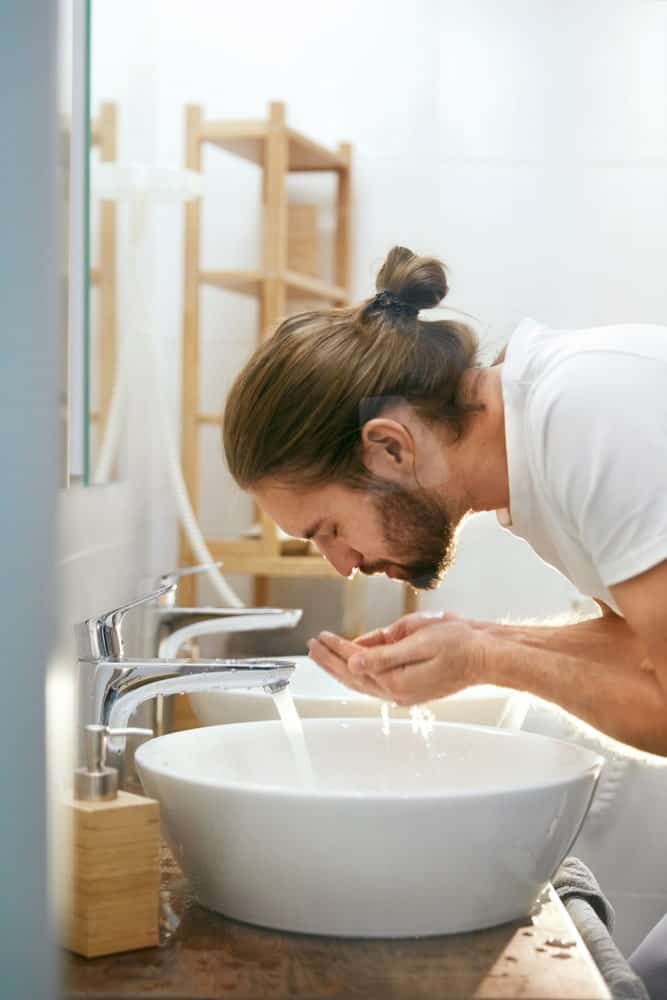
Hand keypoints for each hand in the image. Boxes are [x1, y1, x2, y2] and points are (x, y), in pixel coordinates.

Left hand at [308, 613, 487, 705]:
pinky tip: (355, 661)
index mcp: (396, 680)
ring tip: (324, 654)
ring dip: (342, 667)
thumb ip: (384, 652)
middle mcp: (398, 691)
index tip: (320, 637)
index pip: (356, 661)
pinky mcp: (412, 687)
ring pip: (363, 680)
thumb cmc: (460, 643)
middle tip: (312, 647)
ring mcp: (405, 692)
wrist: (488, 655)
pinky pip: (377, 680)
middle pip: (354, 676)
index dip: (336, 648)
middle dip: (330, 661)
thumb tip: (354, 661)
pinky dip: (361, 671)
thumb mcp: (419, 640)